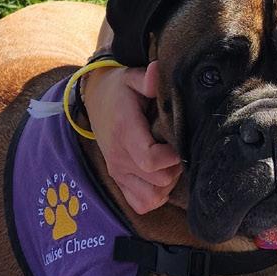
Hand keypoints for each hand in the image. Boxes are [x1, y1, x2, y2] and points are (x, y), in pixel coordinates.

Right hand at [81, 61, 181, 214]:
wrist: (96, 99)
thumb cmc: (120, 89)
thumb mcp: (131, 76)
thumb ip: (146, 78)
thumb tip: (157, 72)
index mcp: (124, 132)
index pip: (150, 161)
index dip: (172, 157)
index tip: (180, 144)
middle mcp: (119, 157)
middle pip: (157, 182)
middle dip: (175, 169)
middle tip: (178, 151)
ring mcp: (117, 171)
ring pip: (151, 198)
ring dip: (167, 185)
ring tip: (170, 164)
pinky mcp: (118, 180)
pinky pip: (140, 204)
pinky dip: (155, 197)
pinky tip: (160, 177)